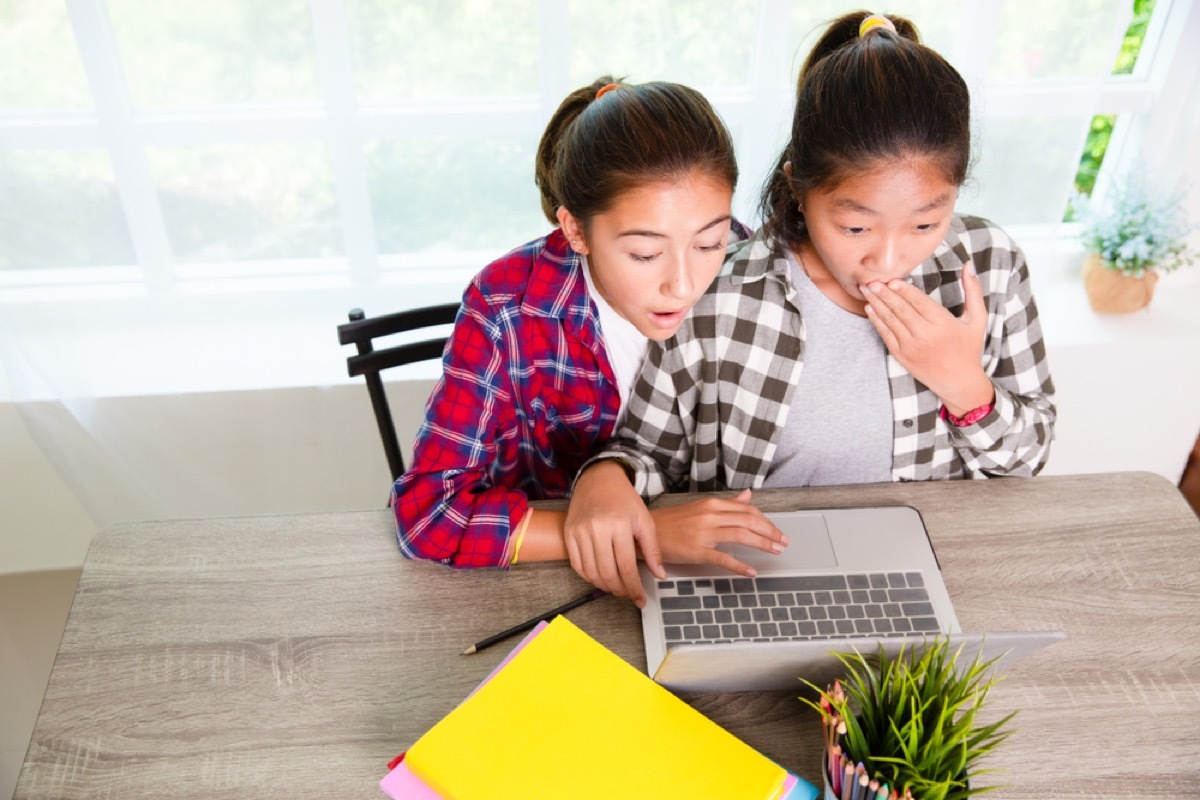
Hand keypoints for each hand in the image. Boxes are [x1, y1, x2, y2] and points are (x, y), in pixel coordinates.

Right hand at [564, 461, 661, 606]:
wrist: (599, 479)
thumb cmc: (625, 500)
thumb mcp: (645, 520)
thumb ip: (653, 550)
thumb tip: (660, 575)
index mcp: (619, 525)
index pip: (626, 567)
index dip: (634, 588)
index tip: (640, 599)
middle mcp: (597, 529)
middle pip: (607, 573)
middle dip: (620, 590)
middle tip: (628, 594)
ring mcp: (580, 532)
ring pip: (591, 573)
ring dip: (604, 586)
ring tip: (616, 587)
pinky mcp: (569, 534)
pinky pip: (577, 565)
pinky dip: (589, 577)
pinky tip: (600, 578)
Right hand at [651, 490, 789, 576]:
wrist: (646, 534)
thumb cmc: (672, 523)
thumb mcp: (701, 507)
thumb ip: (727, 504)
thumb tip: (748, 496)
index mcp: (712, 504)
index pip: (747, 510)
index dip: (766, 521)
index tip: (777, 531)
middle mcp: (710, 515)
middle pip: (749, 521)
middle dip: (770, 532)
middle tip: (783, 542)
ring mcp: (704, 533)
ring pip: (741, 536)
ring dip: (762, 544)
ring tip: (775, 551)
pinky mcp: (696, 550)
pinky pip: (723, 558)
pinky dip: (740, 566)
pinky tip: (751, 571)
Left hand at [861, 261, 993, 416]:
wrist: (959, 382)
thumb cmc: (969, 348)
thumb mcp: (978, 319)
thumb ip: (973, 290)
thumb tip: (968, 264)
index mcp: (942, 323)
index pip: (918, 301)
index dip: (903, 290)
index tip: (891, 279)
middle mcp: (925, 335)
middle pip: (900, 309)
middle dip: (884, 293)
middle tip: (870, 281)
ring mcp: (911, 346)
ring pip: (890, 320)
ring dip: (876, 304)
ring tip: (866, 289)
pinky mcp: (902, 356)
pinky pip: (885, 335)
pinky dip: (876, 321)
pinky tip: (869, 309)